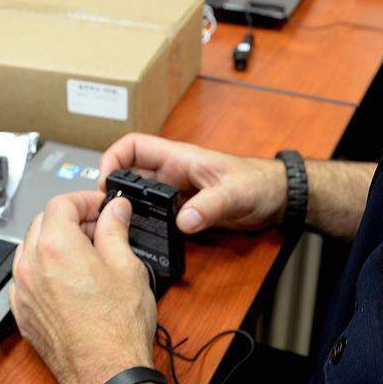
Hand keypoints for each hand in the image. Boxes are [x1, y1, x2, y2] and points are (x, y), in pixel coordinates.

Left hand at [10, 192, 156, 383]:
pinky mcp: (23, 313)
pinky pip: (27, 278)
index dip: (85, 199)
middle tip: (100, 228)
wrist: (105, 373)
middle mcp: (30, 266)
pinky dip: (45, 269)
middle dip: (71, 219)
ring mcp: (22, 292)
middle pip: (42, 222)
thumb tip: (115, 210)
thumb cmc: (117, 327)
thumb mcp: (127, 266)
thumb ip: (115, 230)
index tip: (102, 207)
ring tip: (87, 255)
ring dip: (55, 243)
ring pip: (31, 250)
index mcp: (55, 246)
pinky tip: (71, 281)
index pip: (61, 203)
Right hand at [100, 134, 286, 234]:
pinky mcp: (185, 210)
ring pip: (141, 196)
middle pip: (130, 174)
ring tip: (115, 227)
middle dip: (113, 189)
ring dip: (127, 208)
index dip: (113, 158)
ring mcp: (178, 193)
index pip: (134, 145)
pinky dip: (145, 223)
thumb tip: (185, 221)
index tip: (104, 182)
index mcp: (180, 158)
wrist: (278, 198)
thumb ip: (211, 205)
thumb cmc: (261, 183)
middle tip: (104, 212)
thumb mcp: (236, 193)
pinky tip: (141, 237)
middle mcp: (174, 173)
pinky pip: (156, 214)